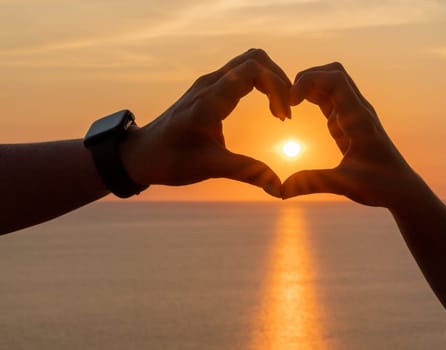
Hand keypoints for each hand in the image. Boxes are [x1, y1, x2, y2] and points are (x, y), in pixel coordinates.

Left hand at [121, 49, 290, 197]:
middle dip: (278, 80)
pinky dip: (260, 83)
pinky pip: (240, 73)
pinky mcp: (207, 90)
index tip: (283, 116)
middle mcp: (209, 84)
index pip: (253, 70)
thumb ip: (246, 172)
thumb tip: (278, 188)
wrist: (139, 154)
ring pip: (248, 62)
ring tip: (279, 110)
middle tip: (285, 111)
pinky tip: (267, 108)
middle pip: (255, 58)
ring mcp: (207, 84)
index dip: (277, 87)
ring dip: (270, 80)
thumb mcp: (209, 167)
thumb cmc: (169, 160)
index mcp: (210, 100)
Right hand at [281, 63, 421, 207]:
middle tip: (287, 99)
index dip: (309, 81)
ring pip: (331, 83)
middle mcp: (358, 110)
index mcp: (359, 118)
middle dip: (307, 78)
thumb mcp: (344, 184)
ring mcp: (354, 115)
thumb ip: (312, 183)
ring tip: (288, 104)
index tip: (291, 101)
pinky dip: (311, 97)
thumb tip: (280, 190)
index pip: (335, 80)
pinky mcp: (348, 123)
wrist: (402, 189)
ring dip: (308, 86)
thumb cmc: (380, 185)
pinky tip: (296, 110)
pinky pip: (329, 99)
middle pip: (333, 73)